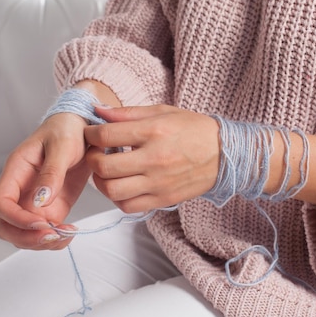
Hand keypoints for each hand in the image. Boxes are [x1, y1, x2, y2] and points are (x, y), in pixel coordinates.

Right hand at [0, 113, 89, 249]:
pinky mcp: (52, 208)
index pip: (1, 203)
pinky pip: (45, 232)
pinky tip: (70, 232)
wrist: (83, 129)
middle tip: (53, 235)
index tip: (41, 222)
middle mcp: (21, 190)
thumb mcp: (62, 145)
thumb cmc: (67, 130)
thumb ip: (52, 172)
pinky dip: (56, 240)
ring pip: (24, 234)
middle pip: (5, 226)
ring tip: (67, 234)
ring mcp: (35, 202)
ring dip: (42, 243)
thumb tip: (41, 200)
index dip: (16, 218)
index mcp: (16, 171)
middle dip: (26, 237)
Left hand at [84, 105, 219, 212]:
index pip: (106, 135)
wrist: (225, 154)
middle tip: (96, 153)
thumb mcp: (163, 111)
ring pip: (112, 190)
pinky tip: (122, 185)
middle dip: (91, 159)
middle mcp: (155, 159)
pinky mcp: (163, 200)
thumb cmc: (193, 129)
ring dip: (101, 181)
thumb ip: (128, 113)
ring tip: (107, 171)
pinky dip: (117, 198)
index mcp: (154, 131)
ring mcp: (159, 183)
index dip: (90, 134)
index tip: (91, 134)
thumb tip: (98, 111)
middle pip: (104, 166)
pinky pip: (128, 206)